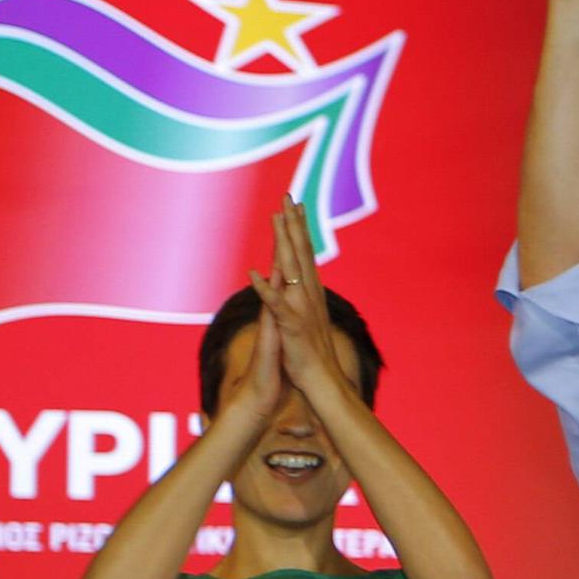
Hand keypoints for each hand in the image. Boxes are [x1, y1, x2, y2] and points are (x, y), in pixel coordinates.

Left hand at [252, 203, 353, 398]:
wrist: (323, 382)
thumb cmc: (311, 356)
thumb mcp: (306, 322)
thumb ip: (302, 302)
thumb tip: (300, 288)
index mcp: (311, 293)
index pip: (305, 254)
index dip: (300, 228)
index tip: (296, 205)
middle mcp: (309, 295)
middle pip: (300, 252)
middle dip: (293, 222)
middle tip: (287, 196)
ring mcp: (301, 308)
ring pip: (291, 268)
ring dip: (283, 241)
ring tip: (276, 218)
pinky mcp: (292, 326)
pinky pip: (277, 305)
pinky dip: (266, 290)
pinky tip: (254, 275)